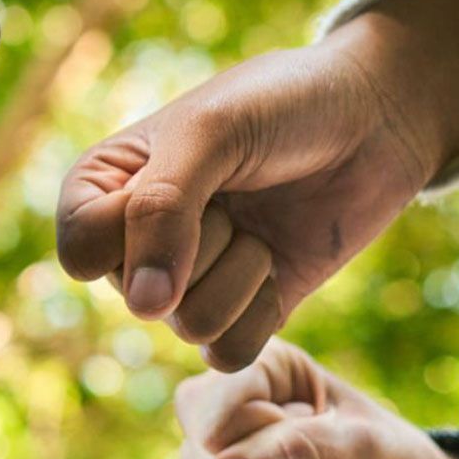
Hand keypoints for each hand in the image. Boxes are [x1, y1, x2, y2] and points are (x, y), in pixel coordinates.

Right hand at [56, 0, 458, 372]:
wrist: (375, 118)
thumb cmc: (285, 106)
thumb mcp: (211, 134)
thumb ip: (161, 211)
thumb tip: (144, 308)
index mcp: (103, 186)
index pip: (82, 249)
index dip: (135, 230)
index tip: (184, 178)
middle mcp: (136, 242)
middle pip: (139, 294)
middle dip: (203, 243)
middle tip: (237, 190)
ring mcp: (188, 282)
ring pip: (188, 324)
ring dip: (240, 273)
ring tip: (261, 224)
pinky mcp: (242, 314)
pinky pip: (228, 352)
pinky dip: (262, 311)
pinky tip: (279, 264)